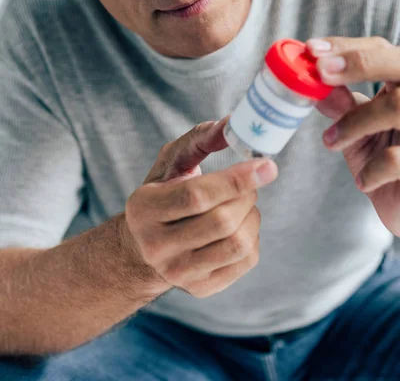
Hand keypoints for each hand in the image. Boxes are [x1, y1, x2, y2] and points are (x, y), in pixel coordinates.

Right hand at [125, 119, 277, 297]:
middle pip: (222, 221)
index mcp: (143, 210)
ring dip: (252, 215)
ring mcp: (178, 273)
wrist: (146, 246)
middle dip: (247, 194)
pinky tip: (239, 225)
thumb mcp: (172, 162)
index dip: (236, 179)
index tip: (267, 165)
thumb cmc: (164, 192)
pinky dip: (253, 235)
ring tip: (241, 203)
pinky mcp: (201, 288)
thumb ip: (199, 139)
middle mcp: (156, 247)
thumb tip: (233, 123)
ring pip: (238, 243)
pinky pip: (246, 260)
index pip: (196, 196)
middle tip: (248, 180)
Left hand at [307, 36, 399, 235]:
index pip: (380, 51)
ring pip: (397, 106)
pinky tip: (363, 180)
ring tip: (332, 141)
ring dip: (355, 122)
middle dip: (359, 62)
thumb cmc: (387, 162)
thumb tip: (312, 87)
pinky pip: (398, 159)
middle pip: (399, 63)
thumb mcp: (358, 131)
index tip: (312, 50)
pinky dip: (373, 169)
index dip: (347, 48)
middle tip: (321, 71)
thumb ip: (340, 108)